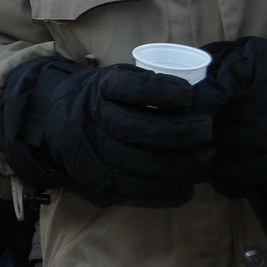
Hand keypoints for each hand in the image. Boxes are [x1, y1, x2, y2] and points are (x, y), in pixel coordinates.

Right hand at [0, 59, 214, 204]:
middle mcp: (93, 118)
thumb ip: (151, 85)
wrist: (59, 124)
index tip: (189, 95)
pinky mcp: (98, 179)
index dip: (163, 92)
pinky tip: (186, 179)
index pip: (132, 88)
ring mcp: (92, 151)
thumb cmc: (106, 99)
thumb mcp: (120, 78)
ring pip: (141, 162)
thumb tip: (205, 99)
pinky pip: (136, 187)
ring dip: (182, 162)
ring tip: (205, 156)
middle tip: (207, 130)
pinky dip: (167, 186)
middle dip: (182, 132)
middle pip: (140, 129)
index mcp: (102, 87)